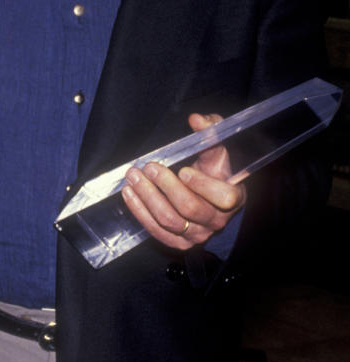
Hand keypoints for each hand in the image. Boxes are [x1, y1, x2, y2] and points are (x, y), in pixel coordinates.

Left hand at [121, 112, 246, 250]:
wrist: (207, 198)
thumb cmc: (212, 169)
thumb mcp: (216, 148)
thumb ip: (211, 129)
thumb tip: (197, 119)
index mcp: (233, 198)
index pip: (224, 197)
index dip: (203, 185)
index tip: (183, 170)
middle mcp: (216, 220)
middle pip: (189, 208)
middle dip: (165, 186)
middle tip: (149, 167)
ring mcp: (197, 235)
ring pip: (169, 220)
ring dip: (147, 197)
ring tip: (133, 177)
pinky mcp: (178, 242)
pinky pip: (156, 230)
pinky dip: (139, 211)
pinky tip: (129, 193)